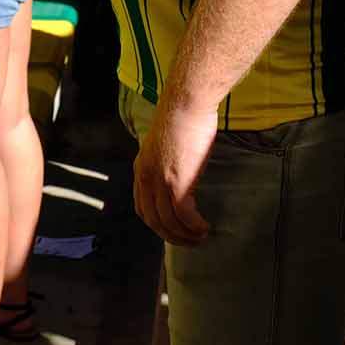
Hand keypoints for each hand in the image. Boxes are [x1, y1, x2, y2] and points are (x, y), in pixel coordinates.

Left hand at [132, 95, 215, 245]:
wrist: (187, 103)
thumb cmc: (182, 115)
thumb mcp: (165, 142)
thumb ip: (166, 159)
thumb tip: (179, 168)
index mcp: (141, 167)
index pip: (142, 206)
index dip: (156, 223)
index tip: (172, 230)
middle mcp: (145, 177)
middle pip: (153, 220)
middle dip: (171, 236)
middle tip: (188, 241)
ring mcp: (160, 181)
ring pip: (168, 222)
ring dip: (185, 235)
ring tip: (200, 237)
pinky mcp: (177, 182)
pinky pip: (184, 215)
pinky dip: (194, 226)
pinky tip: (204, 228)